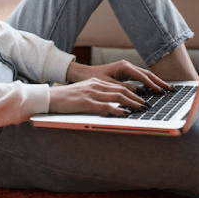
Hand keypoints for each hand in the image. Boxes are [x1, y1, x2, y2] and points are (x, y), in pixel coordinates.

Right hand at [48, 60, 171, 117]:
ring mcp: (91, 93)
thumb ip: (98, 95)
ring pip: (117, 97)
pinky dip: (118, 110)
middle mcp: (96, 86)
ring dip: (132, 103)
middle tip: (148, 105)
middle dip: (137, 97)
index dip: (134, 92)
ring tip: (142, 109)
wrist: (50, 97)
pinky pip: (106, 106)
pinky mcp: (86, 103)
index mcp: (96, 83)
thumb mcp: (84, 93)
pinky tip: (126, 115)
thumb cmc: (67, 98)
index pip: (120, 86)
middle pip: (122, 90)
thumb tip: (112, 104)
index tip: (144, 98)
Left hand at [67, 59, 171, 93]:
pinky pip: (141, 78)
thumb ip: (124, 88)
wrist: (85, 74)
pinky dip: (149, 82)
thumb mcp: (109, 85)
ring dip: (156, 82)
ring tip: (167, 89)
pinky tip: (155, 89)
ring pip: (145, 75)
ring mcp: (128, 68)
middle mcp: (127, 65)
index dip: (152, 84)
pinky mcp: (127, 73)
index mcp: (124, 66)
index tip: (161, 91)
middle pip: (147, 74)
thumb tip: (140, 93)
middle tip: (171, 90)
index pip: (142, 76)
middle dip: (159, 82)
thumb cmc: (95, 79)